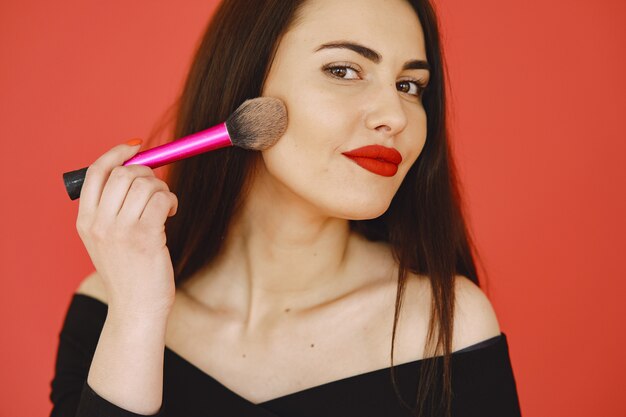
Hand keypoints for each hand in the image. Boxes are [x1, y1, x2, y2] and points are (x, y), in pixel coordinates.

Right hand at [76, 140, 177, 318]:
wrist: (137, 309)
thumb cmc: (130, 272)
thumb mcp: (107, 240)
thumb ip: (112, 208)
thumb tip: (137, 170)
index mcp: (85, 221)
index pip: (95, 172)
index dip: (116, 153)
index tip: (136, 146)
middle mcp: (99, 223)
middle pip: (123, 173)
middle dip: (147, 173)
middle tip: (157, 188)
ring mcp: (120, 230)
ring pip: (145, 184)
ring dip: (161, 188)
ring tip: (165, 204)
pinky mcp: (145, 237)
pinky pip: (161, 199)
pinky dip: (170, 199)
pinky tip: (170, 212)